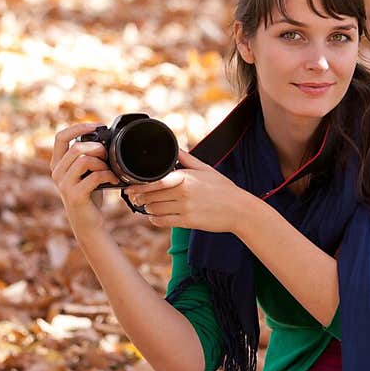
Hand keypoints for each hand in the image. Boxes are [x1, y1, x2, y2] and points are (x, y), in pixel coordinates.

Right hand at [50, 122, 120, 239]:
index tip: (98, 126)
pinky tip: (114, 180)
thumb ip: (87, 156)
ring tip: (110, 171)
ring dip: (102, 163)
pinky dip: (108, 175)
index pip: (60, 137)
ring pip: (84, 160)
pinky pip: (94, 176)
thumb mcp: (85, 173)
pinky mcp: (74, 195)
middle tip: (108, 155)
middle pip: (76, 148)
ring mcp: (63, 185)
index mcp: (57, 164)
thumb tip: (103, 138)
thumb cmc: (89, 195)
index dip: (78, 127)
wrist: (88, 224)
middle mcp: (56, 173)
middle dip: (97, 148)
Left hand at [124, 150, 248, 233]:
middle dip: (140, 197)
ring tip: (145, 205)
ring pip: (155, 209)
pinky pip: (163, 222)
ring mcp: (185, 208)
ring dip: (147, 208)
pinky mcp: (187, 222)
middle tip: (135, 197)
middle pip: (151, 196)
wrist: (239, 209)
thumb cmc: (223, 188)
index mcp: (186, 177)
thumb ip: (187, 159)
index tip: (130, 186)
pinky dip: (154, 220)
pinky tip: (154, 217)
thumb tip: (175, 148)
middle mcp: (183, 192)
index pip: (155, 181)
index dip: (139, 185)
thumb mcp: (206, 169)